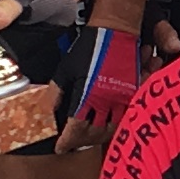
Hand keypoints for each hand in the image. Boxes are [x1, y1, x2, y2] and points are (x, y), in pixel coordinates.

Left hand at [58, 23, 142, 149]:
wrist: (116, 31)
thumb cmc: (89, 47)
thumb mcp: (66, 69)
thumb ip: (56, 93)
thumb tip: (46, 112)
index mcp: (87, 95)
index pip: (76, 128)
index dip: (67, 141)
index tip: (60, 147)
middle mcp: (106, 101)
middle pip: (94, 133)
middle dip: (82, 142)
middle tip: (73, 142)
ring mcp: (122, 99)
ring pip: (112, 129)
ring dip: (98, 137)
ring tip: (88, 138)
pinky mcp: (133, 94)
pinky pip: (125, 117)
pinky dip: (114, 126)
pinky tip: (105, 126)